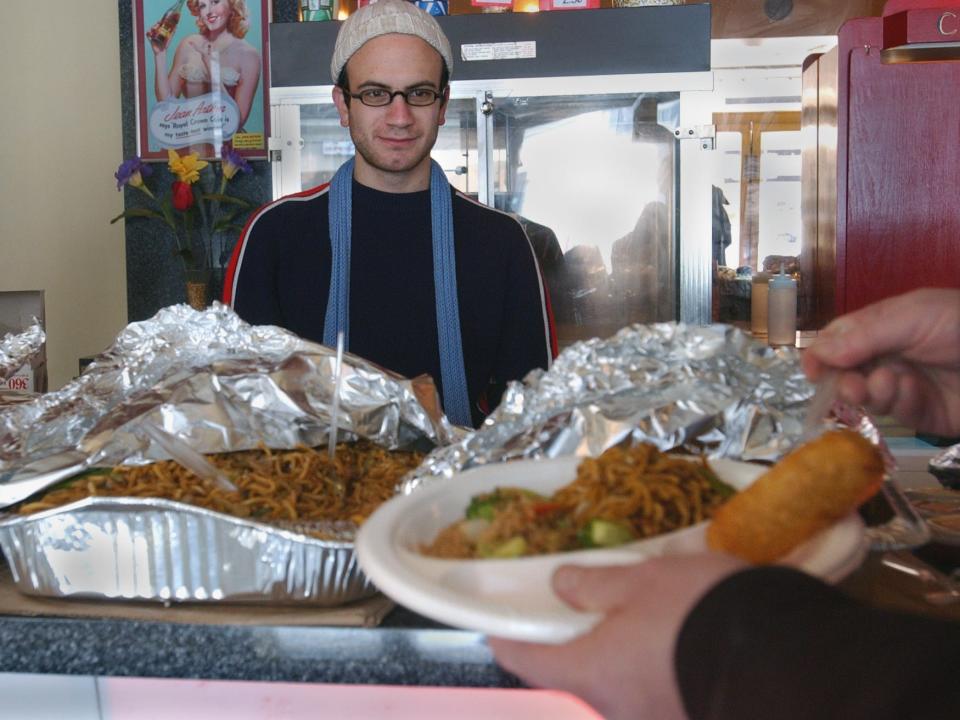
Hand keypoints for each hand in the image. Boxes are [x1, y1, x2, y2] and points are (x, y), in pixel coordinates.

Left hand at [488, 553, 745, 719]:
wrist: (786, 656)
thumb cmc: (697, 610)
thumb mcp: (642, 579)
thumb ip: (594, 584)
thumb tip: (561, 586)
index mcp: (591, 674)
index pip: (525, 661)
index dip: (508, 640)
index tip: (500, 628)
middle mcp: (616, 711)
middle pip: (576, 681)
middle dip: (578, 652)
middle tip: (591, 619)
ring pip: (620, 692)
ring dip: (623, 665)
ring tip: (646, 629)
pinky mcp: (690, 719)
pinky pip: (656, 698)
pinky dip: (656, 676)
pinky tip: (678, 650)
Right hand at [801, 288, 959, 435]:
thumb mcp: (912, 317)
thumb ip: (863, 336)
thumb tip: (815, 353)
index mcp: (881, 327)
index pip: (837, 341)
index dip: (821, 355)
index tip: (812, 371)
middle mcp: (887, 356)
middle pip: (845, 373)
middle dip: (841, 381)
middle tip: (850, 387)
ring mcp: (903, 385)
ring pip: (866, 396)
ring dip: (870, 392)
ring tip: (886, 384)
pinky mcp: (920, 413)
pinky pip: (896, 412)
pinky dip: (899, 401)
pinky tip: (913, 390)